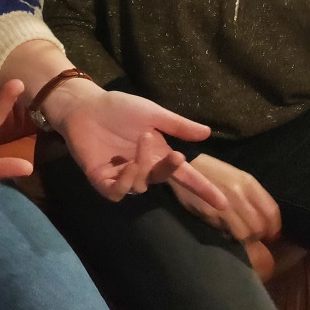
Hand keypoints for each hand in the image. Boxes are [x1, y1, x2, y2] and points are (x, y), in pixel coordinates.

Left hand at [47, 85, 227, 209]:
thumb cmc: (119, 108)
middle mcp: (142, 168)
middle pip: (163, 179)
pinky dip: (124, 182)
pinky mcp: (101, 179)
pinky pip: (117, 192)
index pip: (184, 176)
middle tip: (175, 155)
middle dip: (170, 169)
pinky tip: (126, 166)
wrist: (86, 106)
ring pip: (140, 186)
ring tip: (141, 141)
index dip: (202, 189)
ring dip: (144, 168)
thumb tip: (207, 133)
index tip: (223, 203)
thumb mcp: (153, 114)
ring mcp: (121, 175)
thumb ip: (178, 126)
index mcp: (157, 154)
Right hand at [170, 154, 280, 242]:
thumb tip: (267, 222)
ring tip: (239, 235)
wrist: (186, 167)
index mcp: (249, 182)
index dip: (274, 228)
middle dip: (259, 236)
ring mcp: (225, 204)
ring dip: (244, 239)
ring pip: (245, 234)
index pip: (272, 212)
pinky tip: (225, 229)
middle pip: (259, 227)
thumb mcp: (237, 178)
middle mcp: (239, 193)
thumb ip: (253, 197)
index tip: (271, 235)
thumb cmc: (214, 173)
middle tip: (254, 237)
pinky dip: (229, 235)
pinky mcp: (210, 214)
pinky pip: (227, 233)